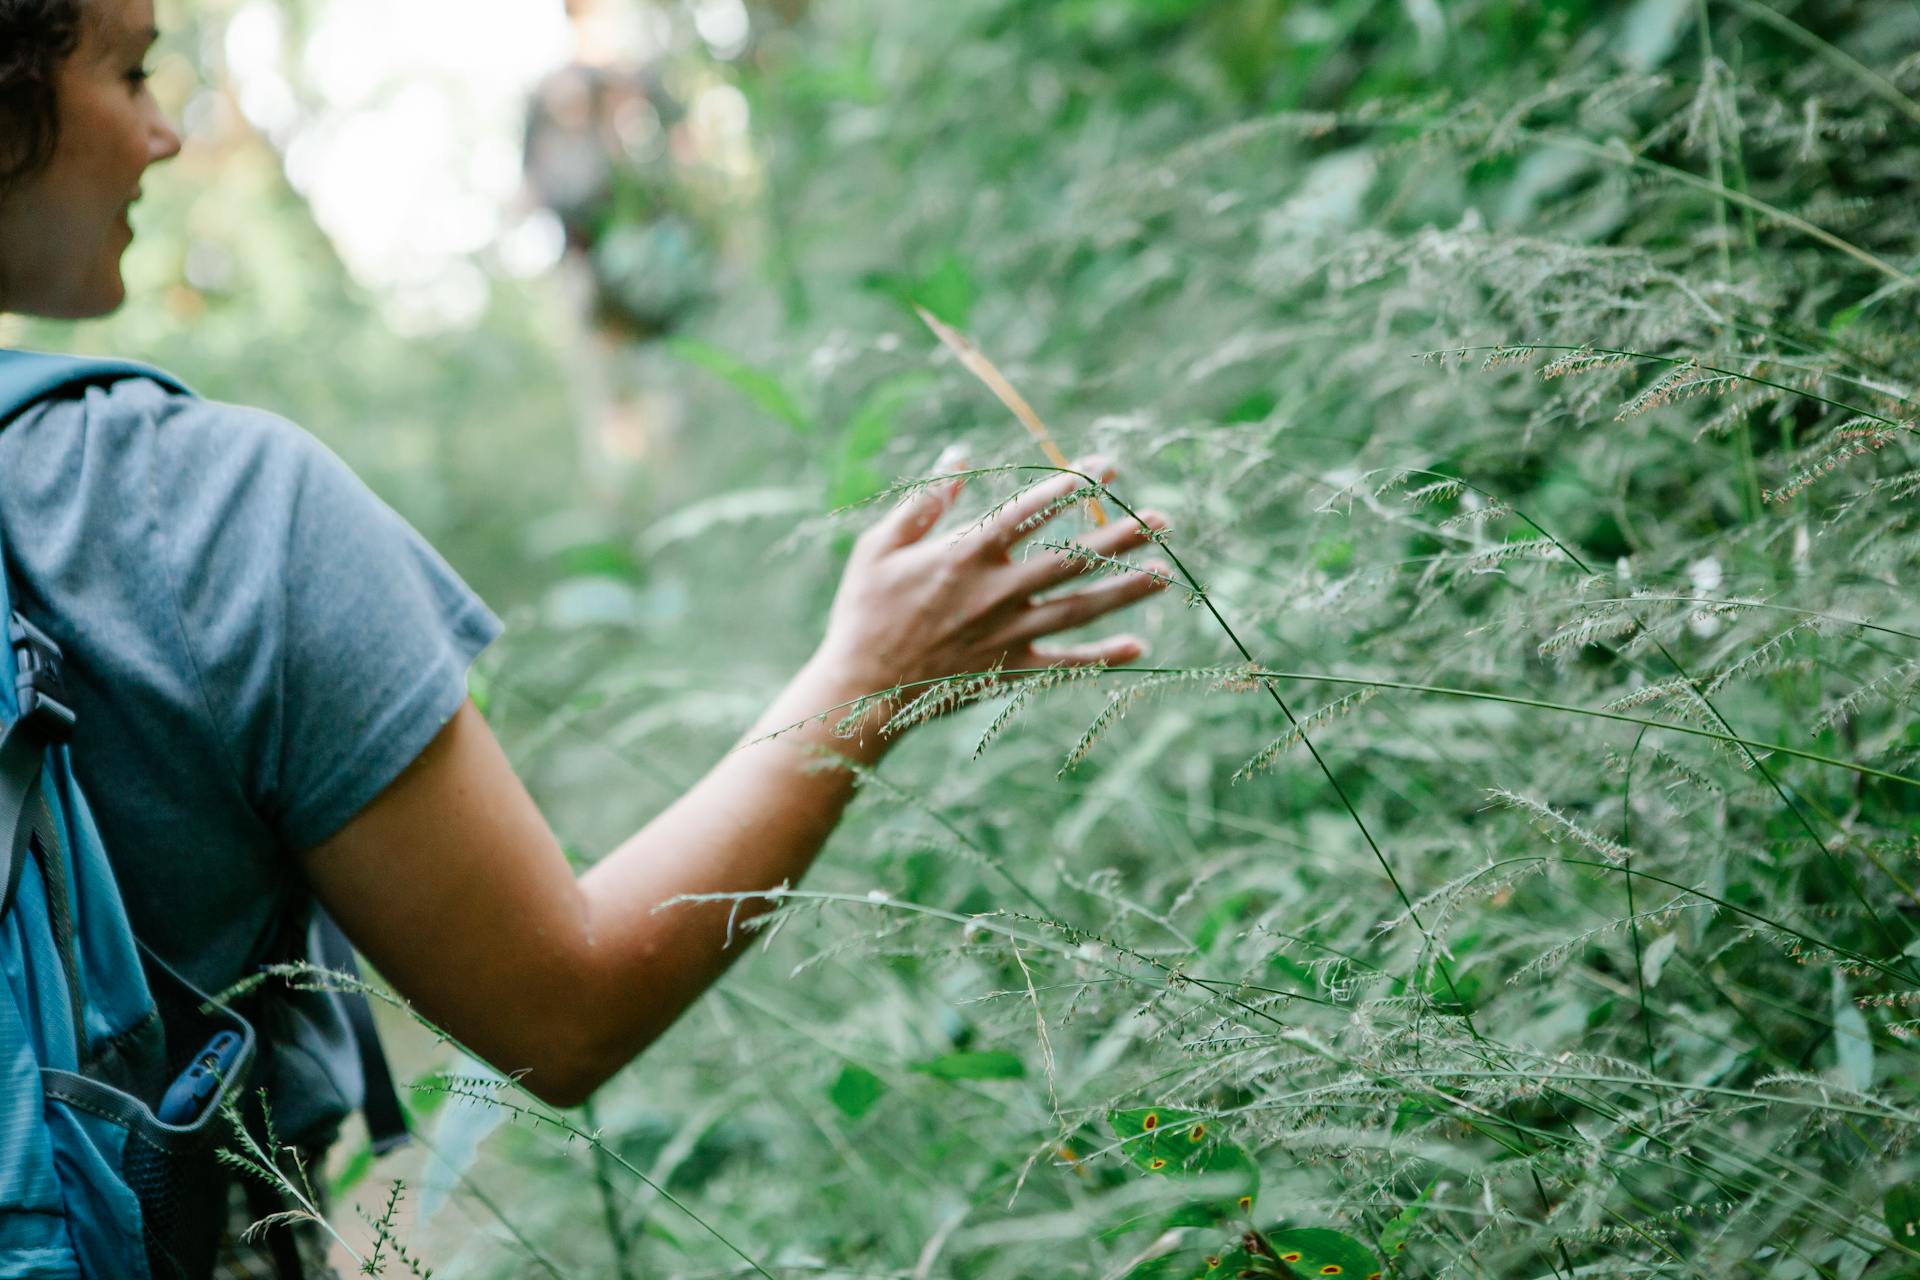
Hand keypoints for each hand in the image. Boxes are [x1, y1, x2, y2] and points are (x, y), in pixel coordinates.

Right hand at [812, 449, 1171, 718]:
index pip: (1027, 512)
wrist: (861, 689)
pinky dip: (1102, 657)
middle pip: (1069, 559)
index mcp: (963, 555)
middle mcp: (995, 592)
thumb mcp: (879, 547)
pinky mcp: (1010, 670)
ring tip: (1165, 572)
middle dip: (1117, 537)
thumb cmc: (864, 611)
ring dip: (1124, 589)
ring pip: (1078, 607)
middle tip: (1161, 518)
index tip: (1105, 468)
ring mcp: (1007, 634)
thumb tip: (959, 456)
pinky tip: (1139, 646)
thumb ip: (925, 503)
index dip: (1069, 486)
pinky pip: (1064, 663)